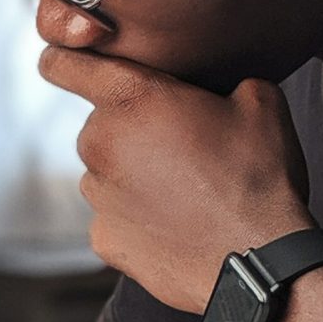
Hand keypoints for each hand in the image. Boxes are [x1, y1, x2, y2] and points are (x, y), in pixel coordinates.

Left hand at [40, 47, 314, 312]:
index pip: (62, 65)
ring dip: (133, 175)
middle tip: (182, 148)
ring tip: (186, 192)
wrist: (259, 260)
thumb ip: (224, 79)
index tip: (70, 66)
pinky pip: (113, 217)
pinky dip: (136, 218)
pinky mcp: (102, 237)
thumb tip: (222, 89)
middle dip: (131, 129)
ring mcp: (96, 195)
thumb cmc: (259, 176)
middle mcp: (99, 142)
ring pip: (105, 172)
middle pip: (100, 124)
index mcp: (130, 98)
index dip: (64, 61)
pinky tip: (176, 225)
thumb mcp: (260, 103)